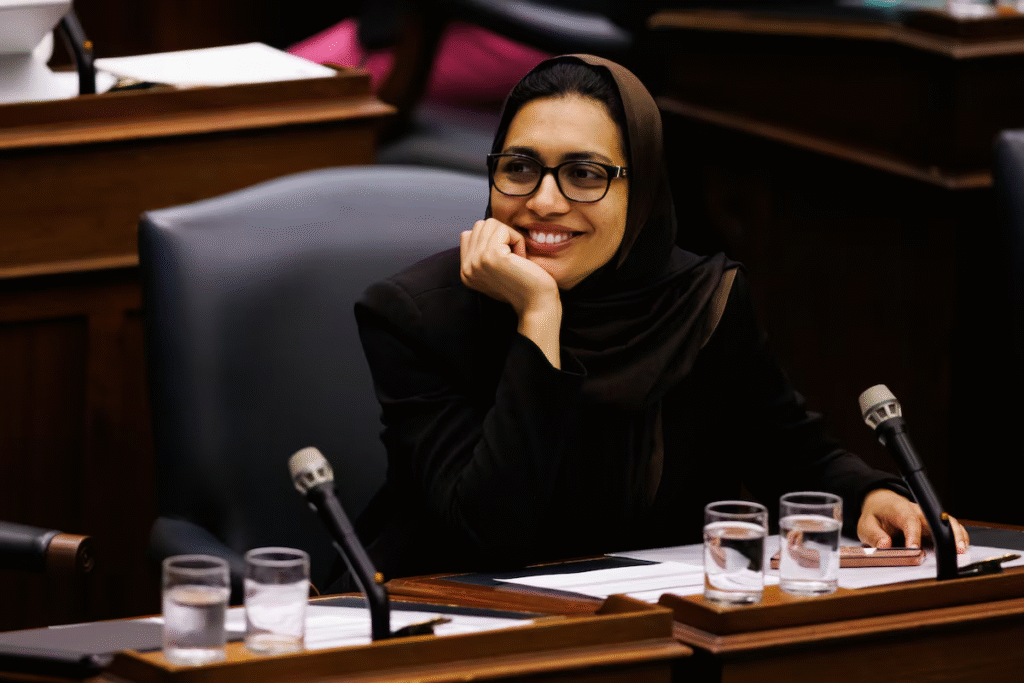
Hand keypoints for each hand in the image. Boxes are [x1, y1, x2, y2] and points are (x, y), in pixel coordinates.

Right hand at [460, 219, 561, 367]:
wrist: (537, 303)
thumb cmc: (523, 285)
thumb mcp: (496, 268)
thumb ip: (483, 250)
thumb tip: (481, 226)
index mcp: (465, 272)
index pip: (468, 234)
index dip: (491, 239)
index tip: (505, 259)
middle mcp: (467, 267)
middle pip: (480, 226)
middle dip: (501, 235)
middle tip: (513, 259)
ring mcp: (476, 261)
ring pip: (490, 224)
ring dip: (510, 236)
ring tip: (516, 258)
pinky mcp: (491, 256)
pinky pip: (504, 229)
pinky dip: (518, 240)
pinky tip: (521, 259)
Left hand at [857, 488, 968, 552]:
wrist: (882, 505)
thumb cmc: (876, 516)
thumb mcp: (866, 525)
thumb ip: (874, 535)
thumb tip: (885, 545)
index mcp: (899, 509)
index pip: (908, 520)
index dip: (913, 535)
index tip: (914, 549)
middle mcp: (917, 511)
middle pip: (934, 520)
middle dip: (944, 534)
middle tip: (951, 550)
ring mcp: (928, 517)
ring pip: (947, 522)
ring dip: (956, 535)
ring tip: (960, 551)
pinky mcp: (935, 524)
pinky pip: (950, 528)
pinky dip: (959, 536)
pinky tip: (961, 548)